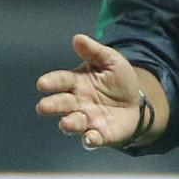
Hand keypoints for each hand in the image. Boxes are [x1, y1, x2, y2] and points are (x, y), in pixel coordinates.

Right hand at [36, 33, 149, 149]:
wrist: (136, 103)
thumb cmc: (118, 81)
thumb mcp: (110, 61)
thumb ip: (94, 51)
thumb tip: (77, 38)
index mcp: (76, 82)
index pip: (61, 81)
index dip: (51, 82)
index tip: (42, 84)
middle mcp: (77, 103)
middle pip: (61, 104)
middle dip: (52, 106)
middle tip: (43, 107)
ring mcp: (87, 120)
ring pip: (73, 123)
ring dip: (68, 124)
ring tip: (66, 123)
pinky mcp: (99, 135)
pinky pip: (92, 139)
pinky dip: (89, 140)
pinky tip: (89, 138)